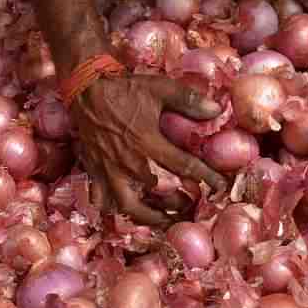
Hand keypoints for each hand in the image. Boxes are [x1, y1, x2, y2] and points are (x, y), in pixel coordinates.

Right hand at [71, 75, 226, 225]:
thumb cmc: (125, 90)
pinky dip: (112, 208)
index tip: (221, 188)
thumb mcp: (160, 88)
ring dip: (147, 217)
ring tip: (162, 219)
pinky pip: (102, 199)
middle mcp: (130, 162)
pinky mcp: (94, 171)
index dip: (208, 178)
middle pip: (159, 195)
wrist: (86, 89)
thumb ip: (189, 100)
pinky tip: (126, 209)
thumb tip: (217, 110)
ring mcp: (110, 170)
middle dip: (178, 204)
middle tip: (190, 205)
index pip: (186, 167)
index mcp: (149, 143)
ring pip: (128, 206)